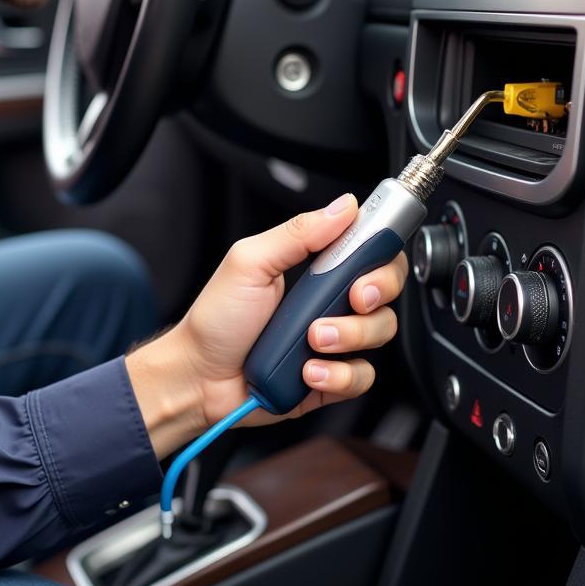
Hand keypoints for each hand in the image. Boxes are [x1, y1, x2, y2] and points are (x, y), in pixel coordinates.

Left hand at [126, 194, 408, 457]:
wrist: (197, 378)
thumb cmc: (216, 319)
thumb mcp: (251, 262)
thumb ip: (298, 233)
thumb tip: (343, 207)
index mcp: (315, 268)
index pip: (370, 252)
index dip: (381, 257)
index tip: (367, 266)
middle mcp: (330, 302)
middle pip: (387, 291)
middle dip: (374, 296)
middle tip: (351, 299)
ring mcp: (333, 341)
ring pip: (378, 333)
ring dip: (349, 336)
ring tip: (311, 340)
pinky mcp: (331, 378)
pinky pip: (361, 376)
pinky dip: (337, 375)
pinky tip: (307, 372)